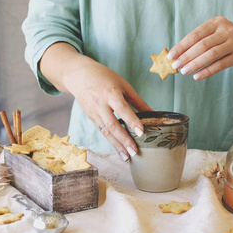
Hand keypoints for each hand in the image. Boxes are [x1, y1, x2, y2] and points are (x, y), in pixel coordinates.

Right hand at [40, 43, 151, 160]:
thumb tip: (154, 113)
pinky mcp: (91, 118)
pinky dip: (111, 141)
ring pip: (106, 132)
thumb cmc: (104, 77)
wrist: (78, 75)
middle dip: (124, 140)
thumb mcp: (123, 85)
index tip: (141, 132)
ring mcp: (94, 112)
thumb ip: (137, 100)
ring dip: (117, 145)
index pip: (122, 109)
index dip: (132, 121)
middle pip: (112, 124)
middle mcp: (100, 104)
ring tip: (127, 156)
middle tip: (135, 152)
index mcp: (110, 92)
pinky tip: (119, 150)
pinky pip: (102, 131)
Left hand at [167, 16, 232, 79]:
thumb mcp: (214, 34)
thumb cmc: (225, 40)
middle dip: (186, 56)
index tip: (171, 55)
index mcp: (217, 22)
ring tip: (184, 71)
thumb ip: (198, 42)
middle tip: (176, 65)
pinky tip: (196, 76)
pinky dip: (206, 71)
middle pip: (202, 45)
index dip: (182, 46)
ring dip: (195, 64)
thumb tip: (177, 54)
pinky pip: (219, 65)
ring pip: (210, 55)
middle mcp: (227, 30)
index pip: (195, 35)